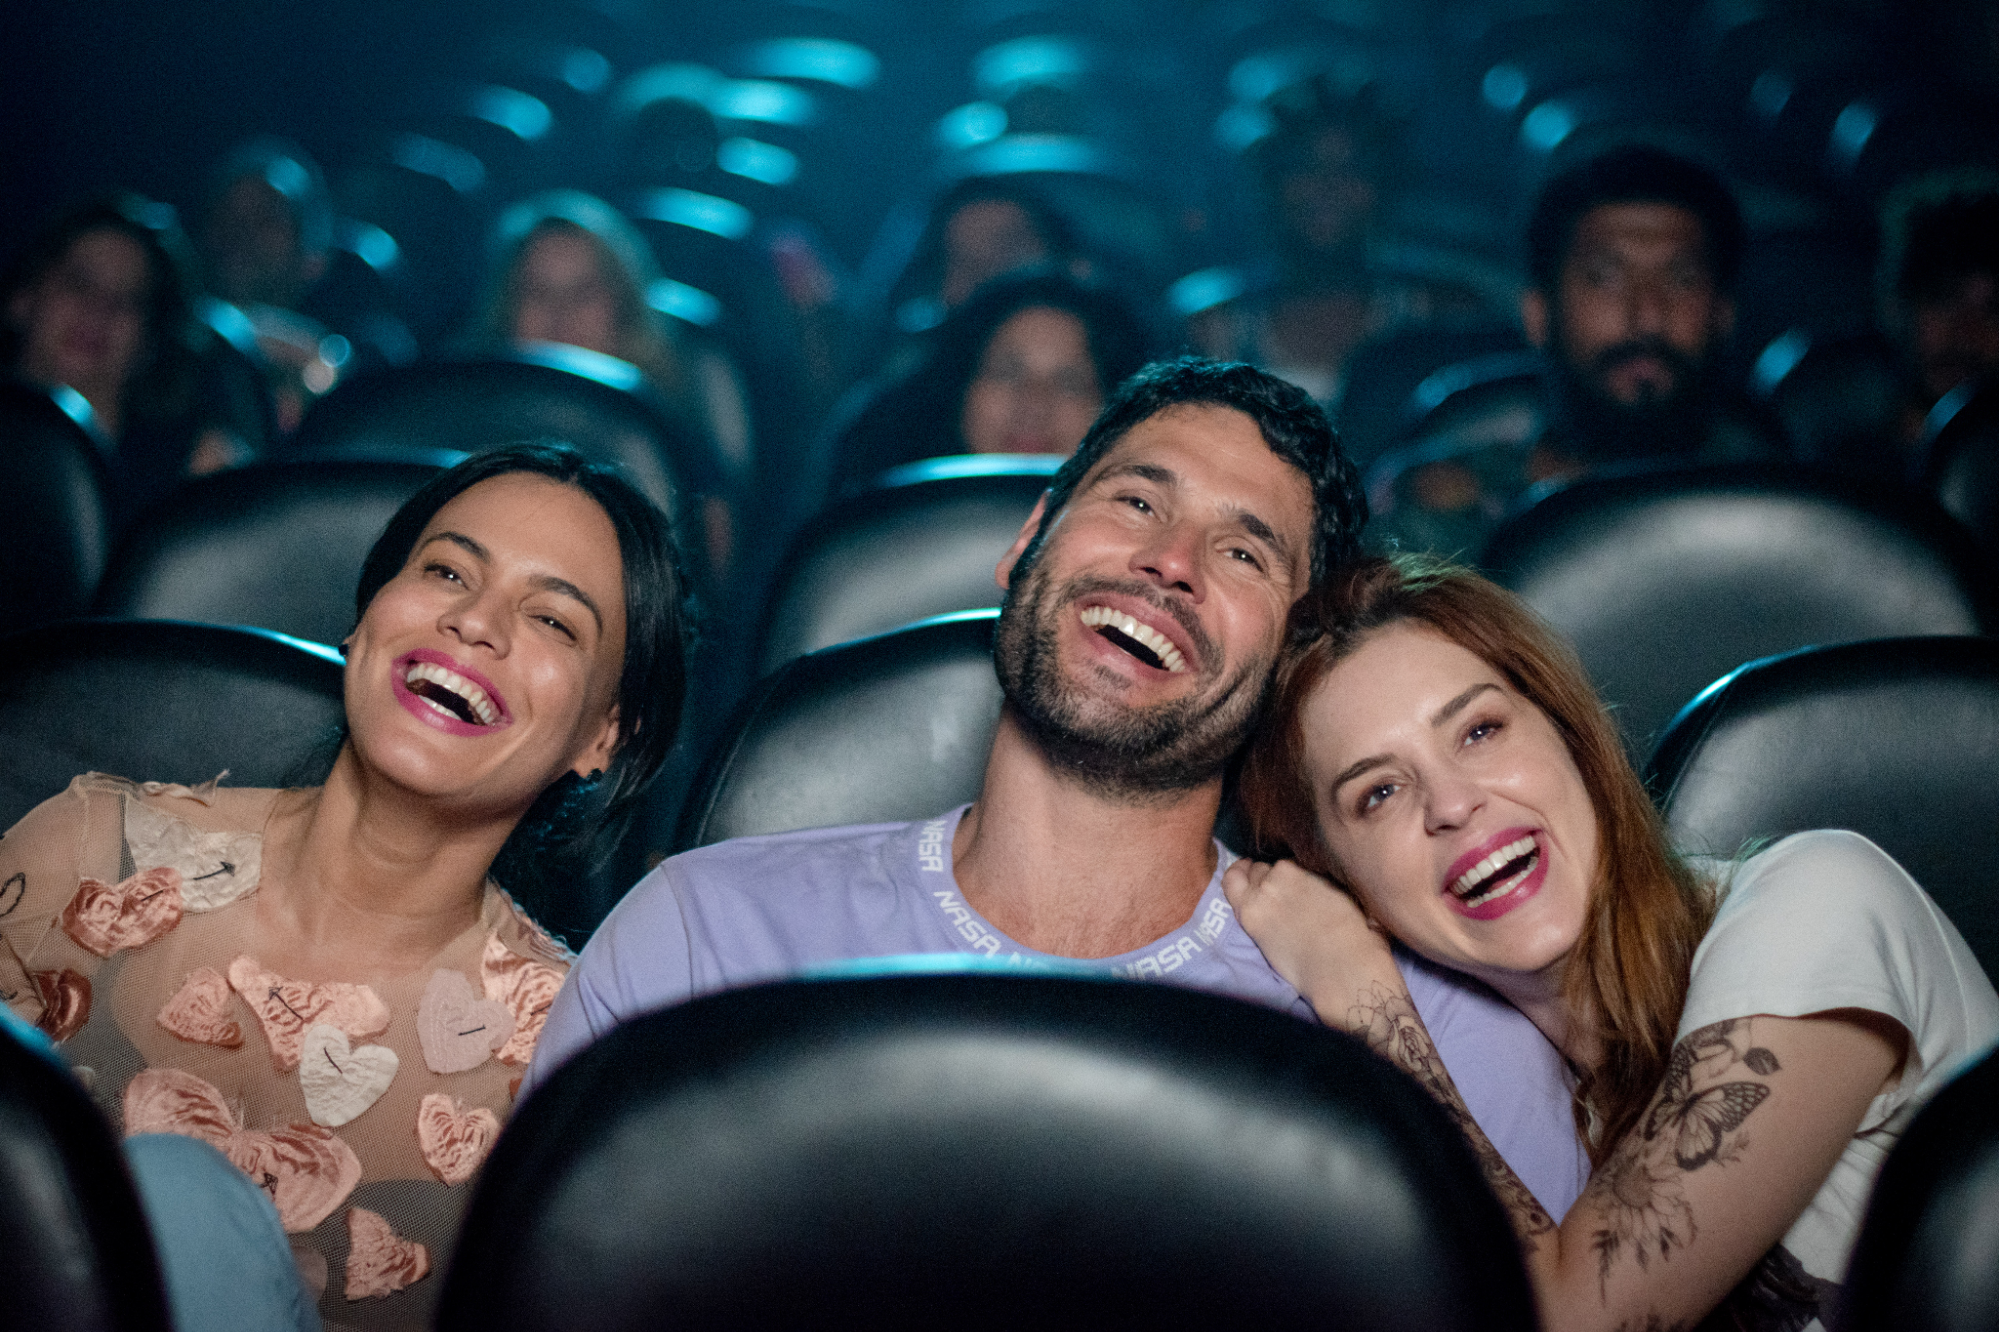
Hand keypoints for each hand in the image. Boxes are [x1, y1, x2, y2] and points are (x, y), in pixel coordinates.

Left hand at [1223, 858, 1395, 1004]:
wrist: (1342, 970)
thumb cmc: (1359, 938)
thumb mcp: (1352, 895)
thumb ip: (1330, 881)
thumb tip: (1324, 880)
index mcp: (1311, 865)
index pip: (1292, 861)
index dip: (1292, 875)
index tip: (1294, 885)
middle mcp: (1285, 871)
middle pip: (1269, 868)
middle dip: (1272, 878)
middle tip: (1278, 893)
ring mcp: (1264, 891)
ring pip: (1250, 874)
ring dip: (1254, 880)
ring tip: (1257, 888)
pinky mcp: (1249, 914)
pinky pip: (1231, 884)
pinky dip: (1235, 878)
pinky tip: (1238, 877)